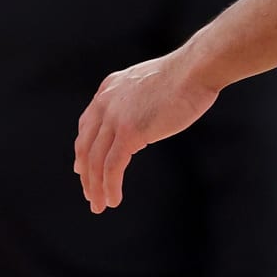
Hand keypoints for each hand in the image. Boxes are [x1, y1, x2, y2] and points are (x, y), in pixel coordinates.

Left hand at [74, 50, 218, 212]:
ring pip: (96, 161)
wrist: (194, 70)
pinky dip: (110, 186)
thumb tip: (140, 121)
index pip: (87, 125)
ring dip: (96, 187)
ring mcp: (116, 117)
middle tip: (90, 195)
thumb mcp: (150, 84)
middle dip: (86, 174)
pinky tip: (113, 199)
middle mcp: (106, 102)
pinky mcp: (129, 132)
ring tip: (99, 205)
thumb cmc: (185, 76)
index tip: (82, 169)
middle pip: (86, 146)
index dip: (83, 150)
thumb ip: (138, 100)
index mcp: (109, 89)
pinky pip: (112, 166)